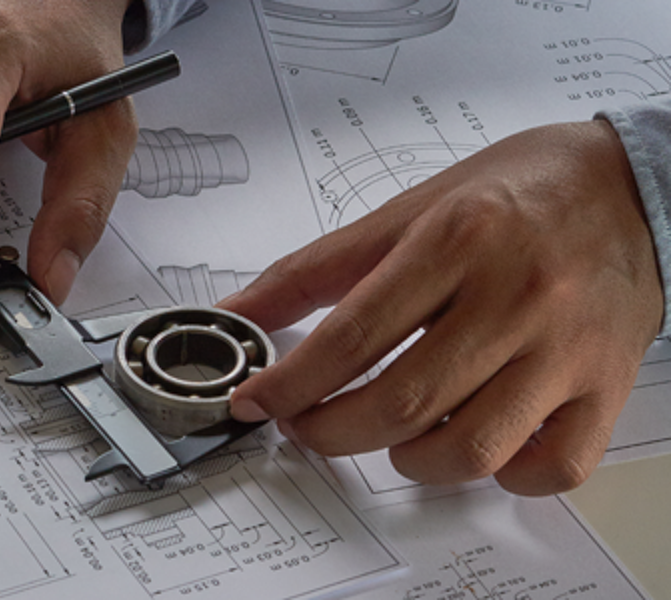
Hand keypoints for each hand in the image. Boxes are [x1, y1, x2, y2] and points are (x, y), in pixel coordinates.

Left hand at [217, 120, 662, 494]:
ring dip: (408, 459)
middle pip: (402, 403)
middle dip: (331, 431)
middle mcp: (516, 296)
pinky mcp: (607, 387)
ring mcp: (567, 349)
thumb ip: (317, 268)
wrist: (633, 184)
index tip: (256, 401)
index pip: (352, 336)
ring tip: (389, 433)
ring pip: (471, 448)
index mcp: (457, 241)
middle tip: (306, 424)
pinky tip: (471, 443)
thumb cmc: (516, 194)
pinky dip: (502, 475)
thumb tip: (242, 311)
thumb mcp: (407, 210)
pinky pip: (551, 468)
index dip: (290, 382)